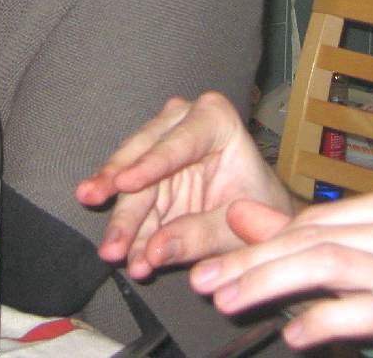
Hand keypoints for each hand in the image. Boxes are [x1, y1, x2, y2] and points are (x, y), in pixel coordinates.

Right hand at [74, 92, 296, 278]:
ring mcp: (160, 145)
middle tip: (112, 238)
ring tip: (112, 252)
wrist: (261, 216)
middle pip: (143, 162)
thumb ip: (199, 236)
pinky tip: (123, 252)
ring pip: (128, 181)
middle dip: (127, 204)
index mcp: (215, 120)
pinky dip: (128, 228)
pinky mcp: (147, 171)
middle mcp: (181, 122)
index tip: (124, 183)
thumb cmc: (260, 211)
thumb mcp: (238, 227)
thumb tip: (153, 250)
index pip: (177, 144)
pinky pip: (131, 200)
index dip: (149, 166)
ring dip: (121, 221)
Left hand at [190, 185, 372, 357]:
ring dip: (267, 285)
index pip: (315, 219)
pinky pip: (357, 310)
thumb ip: (304, 240)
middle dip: (250, 262)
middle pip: (314, 238)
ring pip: (326, 265)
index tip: (214, 263)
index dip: (260, 242)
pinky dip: (318, 321)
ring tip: (229, 301)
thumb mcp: (367, 268)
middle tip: (207, 283)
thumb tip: (237, 214)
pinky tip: (293, 335)